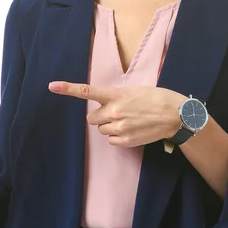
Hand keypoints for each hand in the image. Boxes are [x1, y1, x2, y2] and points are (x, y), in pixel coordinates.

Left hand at [49, 81, 183, 146]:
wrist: (174, 115)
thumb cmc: (156, 98)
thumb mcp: (133, 90)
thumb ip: (115, 97)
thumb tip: (105, 105)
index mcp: (116, 95)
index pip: (87, 91)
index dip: (68, 89)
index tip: (52, 86)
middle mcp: (114, 112)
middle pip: (92, 118)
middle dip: (100, 116)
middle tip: (117, 112)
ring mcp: (119, 128)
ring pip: (101, 129)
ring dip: (109, 125)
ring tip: (129, 120)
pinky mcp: (125, 141)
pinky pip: (110, 140)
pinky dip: (117, 136)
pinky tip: (131, 129)